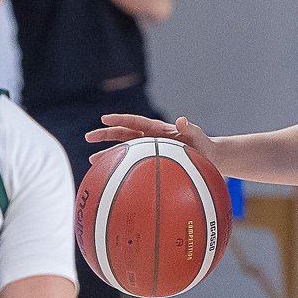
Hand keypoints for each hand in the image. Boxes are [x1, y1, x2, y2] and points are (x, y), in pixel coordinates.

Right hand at [85, 114, 219, 166]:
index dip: (119, 120)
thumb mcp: (198, 137)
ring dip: (108, 154)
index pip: (135, 122)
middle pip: (123, 134)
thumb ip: (191, 128)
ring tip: (92, 161)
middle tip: (88, 137)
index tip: (104, 119)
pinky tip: (110, 178)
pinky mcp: (151, 162)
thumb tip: (182, 119)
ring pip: (124, 150)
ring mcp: (149, 150)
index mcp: (158, 130)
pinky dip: (121, 169)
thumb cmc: (204, 147)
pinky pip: (133, 165)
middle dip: (105, 135)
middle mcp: (150, 138)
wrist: (208, 159)